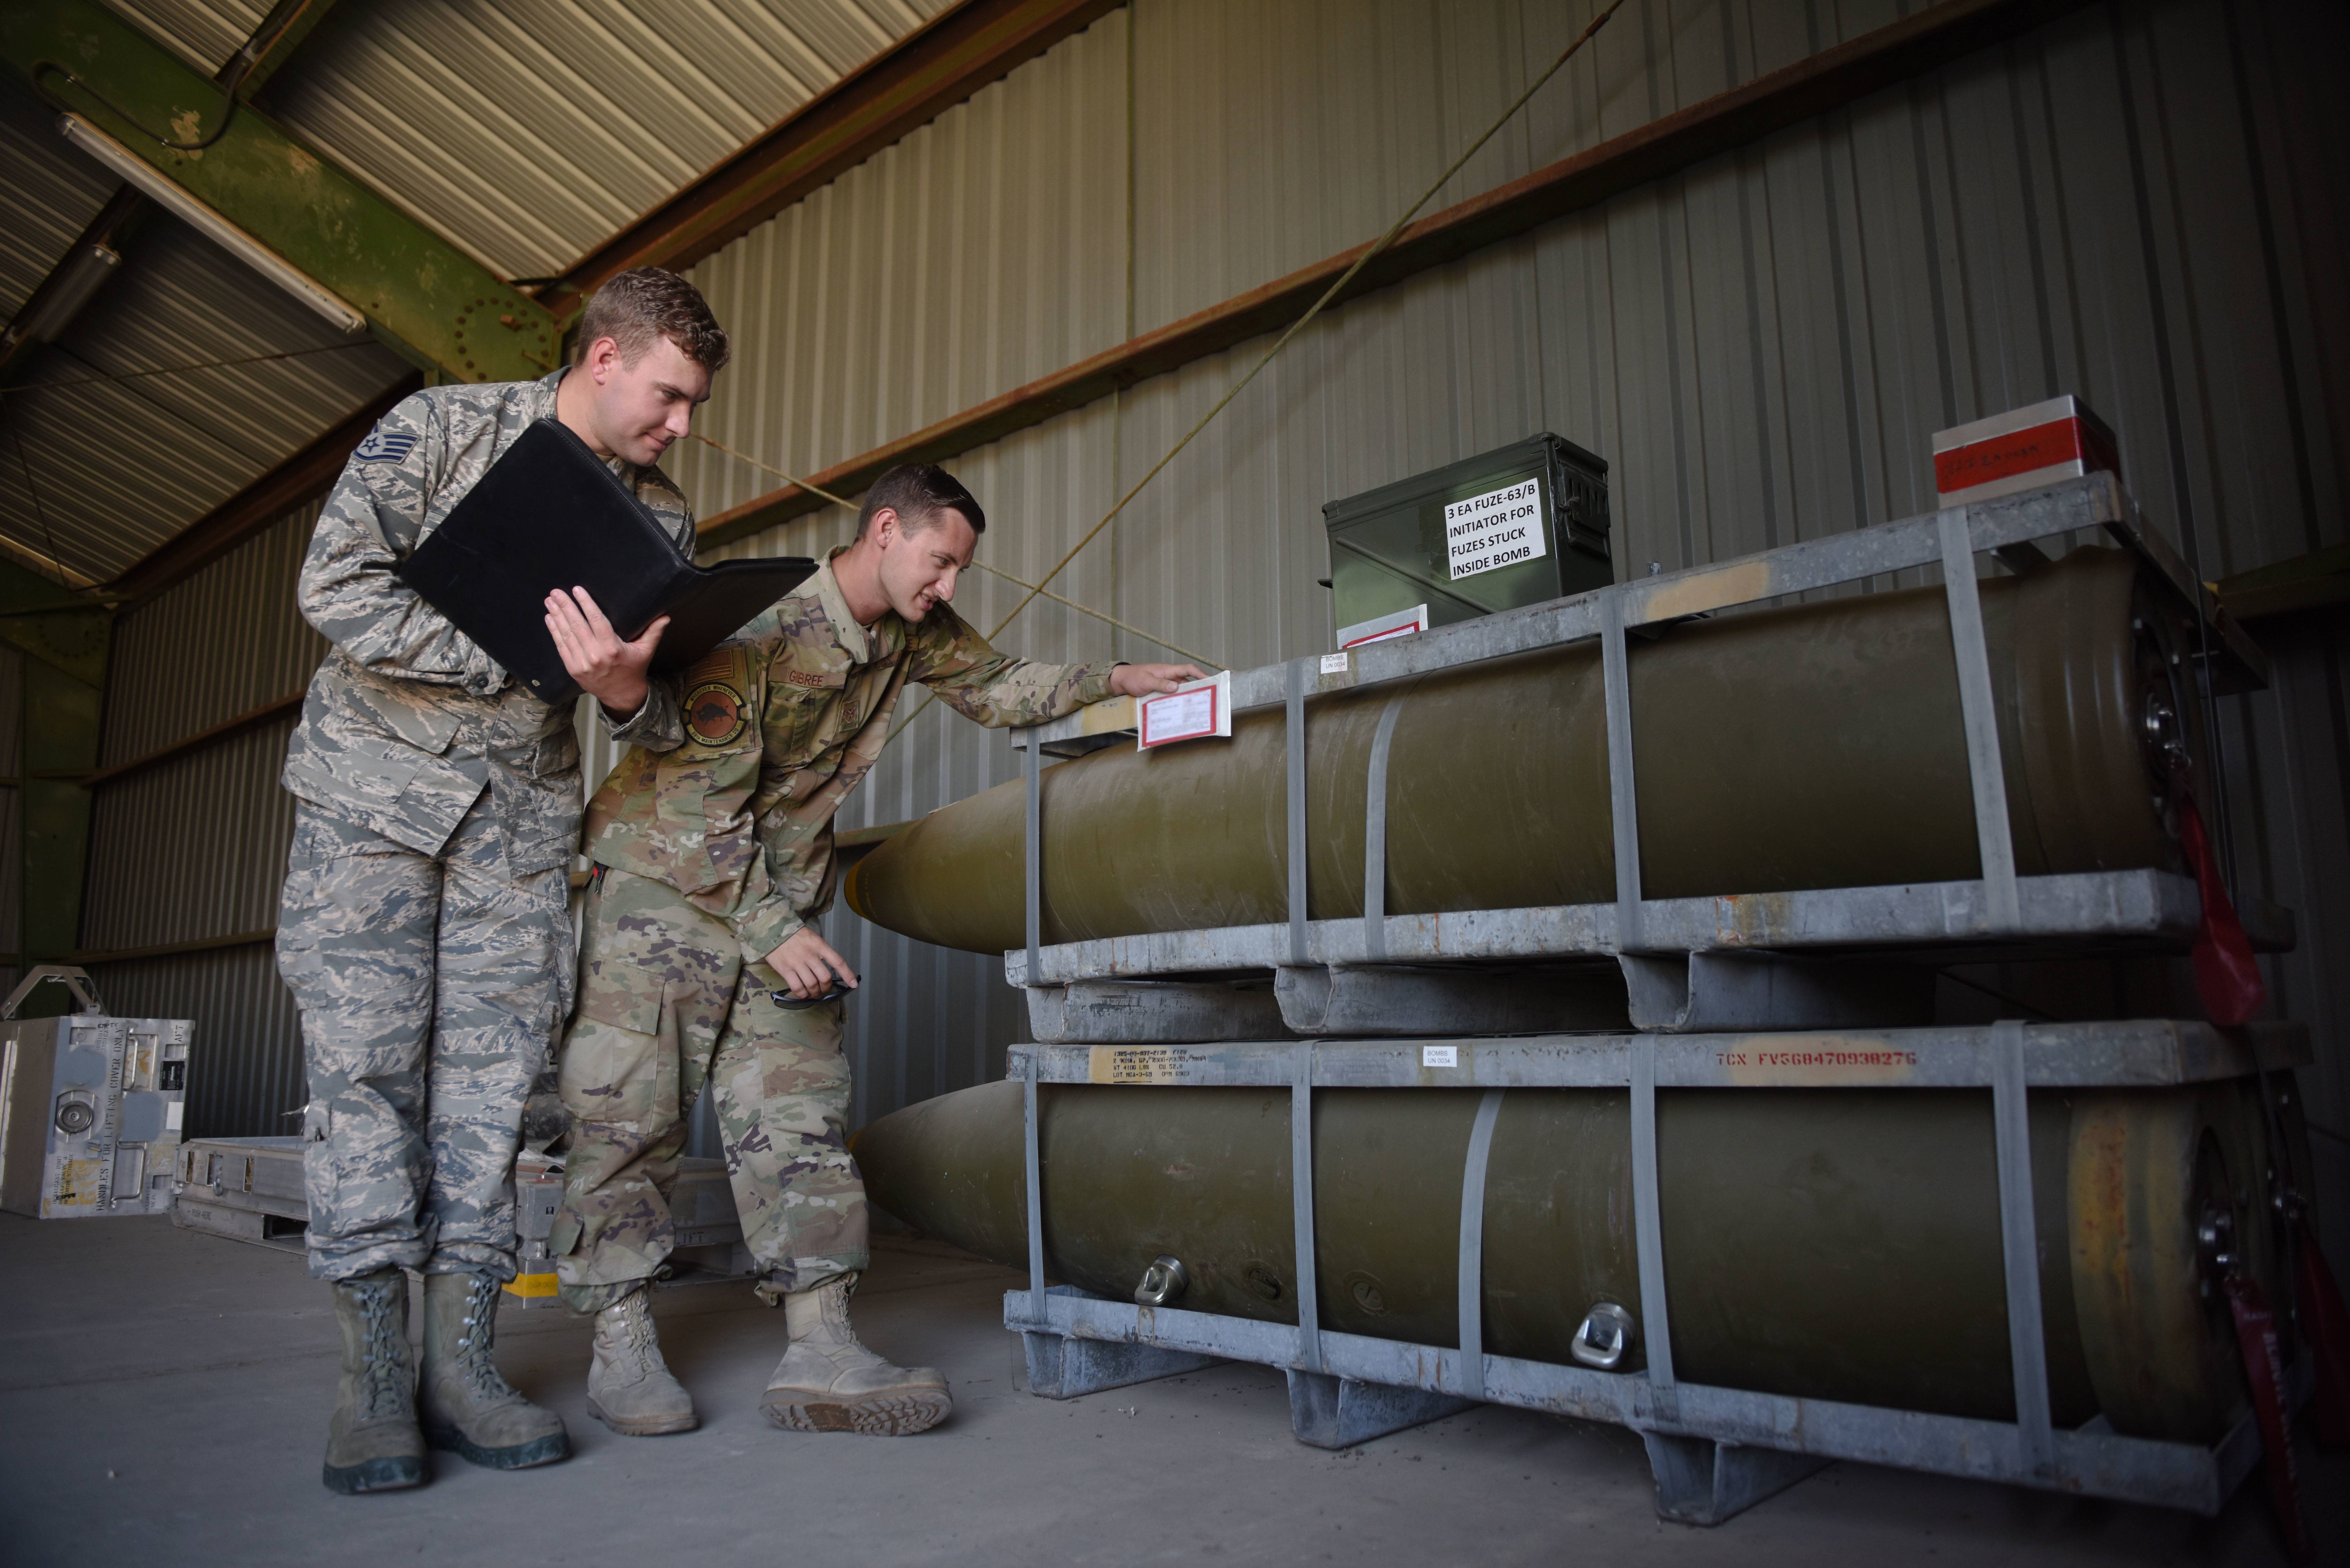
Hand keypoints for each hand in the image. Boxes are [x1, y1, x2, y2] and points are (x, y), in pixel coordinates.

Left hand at [545, 587, 665, 716]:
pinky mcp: (572, 669)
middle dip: (565, 606)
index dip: (585, 603)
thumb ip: (653, 632)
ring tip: (550, 601)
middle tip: (556, 592)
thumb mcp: (645, 651)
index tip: (577, 589)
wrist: (621, 695)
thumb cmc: (633, 669)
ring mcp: (581, 663)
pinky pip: (561, 647)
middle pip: (577, 625)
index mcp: (612, 648)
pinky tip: (550, 619)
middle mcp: (595, 655)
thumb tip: (665, 616)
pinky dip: (554, 632)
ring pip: (566, 635)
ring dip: (556, 616)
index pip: (595, 620)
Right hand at [766, 928, 857, 999]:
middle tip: (823, 989)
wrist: (772, 930)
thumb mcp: (812, 937)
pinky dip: (802, 994)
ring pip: (812, 985)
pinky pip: (797, 988)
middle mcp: (810, 955)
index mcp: (819, 945)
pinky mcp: (785, 970)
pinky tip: (803, 994)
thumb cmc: (794, 934)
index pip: (838, 961)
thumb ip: (821, 951)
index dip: (847, 974)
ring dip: (815, 992)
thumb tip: (828, 967)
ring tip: (813, 993)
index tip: (853, 984)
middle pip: (825, 977)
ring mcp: (797, 963)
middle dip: (826, 987)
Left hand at [1107, 661, 1211, 698]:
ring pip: (1180, 691)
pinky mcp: (1160, 692)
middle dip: (1198, 690)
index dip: (1201, 674)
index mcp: (1167, 670)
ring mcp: (1165, 685)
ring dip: (1186, 698)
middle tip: (1207, 700)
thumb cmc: (1132, 678)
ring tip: (1195, 708)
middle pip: (1188, 682)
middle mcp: (1169, 677)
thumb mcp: (1146, 681)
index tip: (1211, 681)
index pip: (1188, 669)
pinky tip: (1179, 711)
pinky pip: (1172, 697)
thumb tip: (1176, 687)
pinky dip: (1176, 702)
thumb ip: (1160, 684)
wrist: (1120, 681)